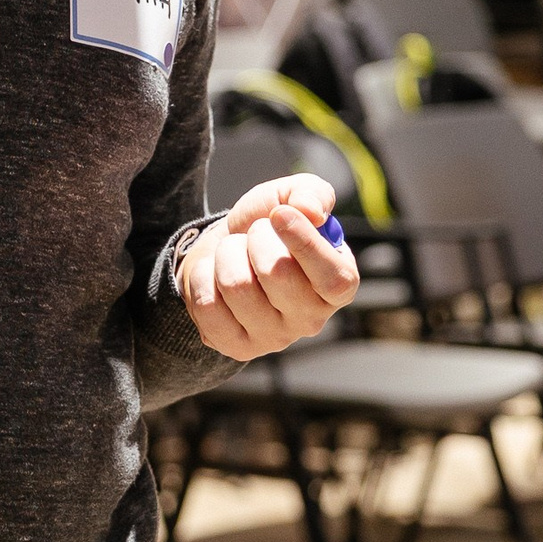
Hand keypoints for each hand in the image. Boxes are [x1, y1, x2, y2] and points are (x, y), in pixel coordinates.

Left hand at [178, 173, 358, 359]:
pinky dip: (202, 276)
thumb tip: (311, 211)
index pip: (334, 279)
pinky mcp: (236, 347)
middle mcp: (312, 320)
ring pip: (236, 285)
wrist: (223, 252)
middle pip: (278, 275)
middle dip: (255, 238)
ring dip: (226, 253)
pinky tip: (214, 275)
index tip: (279, 214)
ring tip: (233, 252)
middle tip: (253, 233)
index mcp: (339, 286)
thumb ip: (310, 194)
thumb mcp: (289, 198)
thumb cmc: (266, 229)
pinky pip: (208, 305)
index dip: (305, 244)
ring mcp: (274, 338)